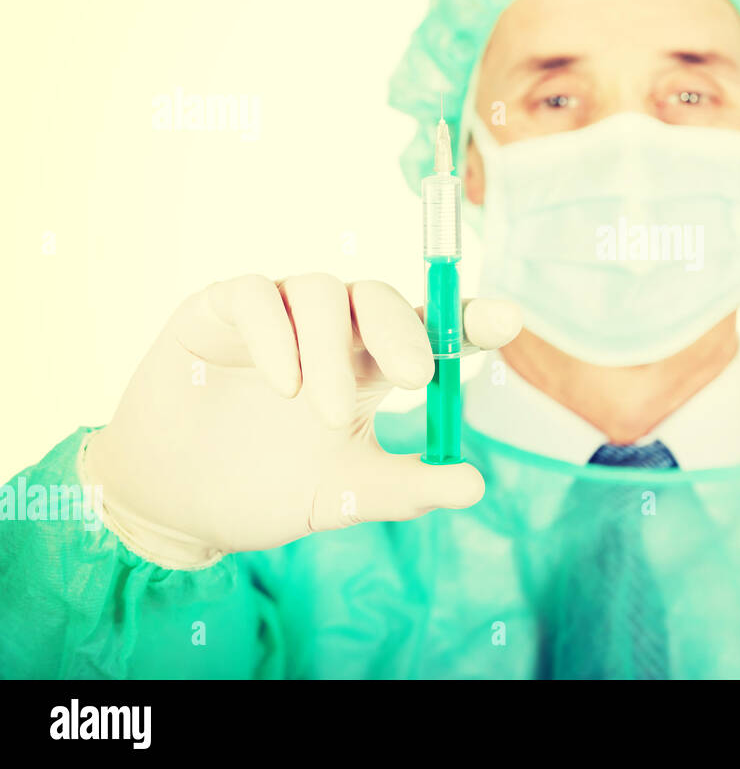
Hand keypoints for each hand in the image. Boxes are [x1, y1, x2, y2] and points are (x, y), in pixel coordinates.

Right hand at [83, 274, 520, 567]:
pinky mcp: (220, 309)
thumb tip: (476, 485)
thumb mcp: (345, 496)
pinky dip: (274, 332)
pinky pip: (256, 296)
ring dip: (332, 350)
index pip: (431, 329)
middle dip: (405, 332)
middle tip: (415, 379)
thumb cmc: (267, 488)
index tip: (509, 321)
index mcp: (371, 366)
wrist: (174, 503)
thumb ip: (406, 490)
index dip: (470, 319)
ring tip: (325, 413)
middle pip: (381, 299)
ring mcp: (278, 314)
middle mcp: (334, 331)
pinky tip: (282, 383)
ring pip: (324, 292)